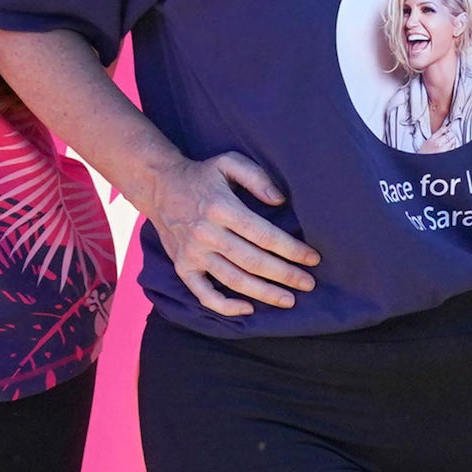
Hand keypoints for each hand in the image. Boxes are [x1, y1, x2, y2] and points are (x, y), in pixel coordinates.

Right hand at [146, 150, 318, 315]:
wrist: (159, 186)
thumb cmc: (202, 175)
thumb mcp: (229, 162)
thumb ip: (257, 178)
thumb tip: (280, 200)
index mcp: (221, 208)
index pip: (264, 235)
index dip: (291, 250)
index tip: (312, 258)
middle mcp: (206, 233)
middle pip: (253, 261)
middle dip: (285, 275)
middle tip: (308, 284)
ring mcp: (192, 253)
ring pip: (233, 280)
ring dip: (264, 293)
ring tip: (289, 299)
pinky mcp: (182, 266)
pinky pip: (203, 293)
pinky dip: (225, 306)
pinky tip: (248, 309)